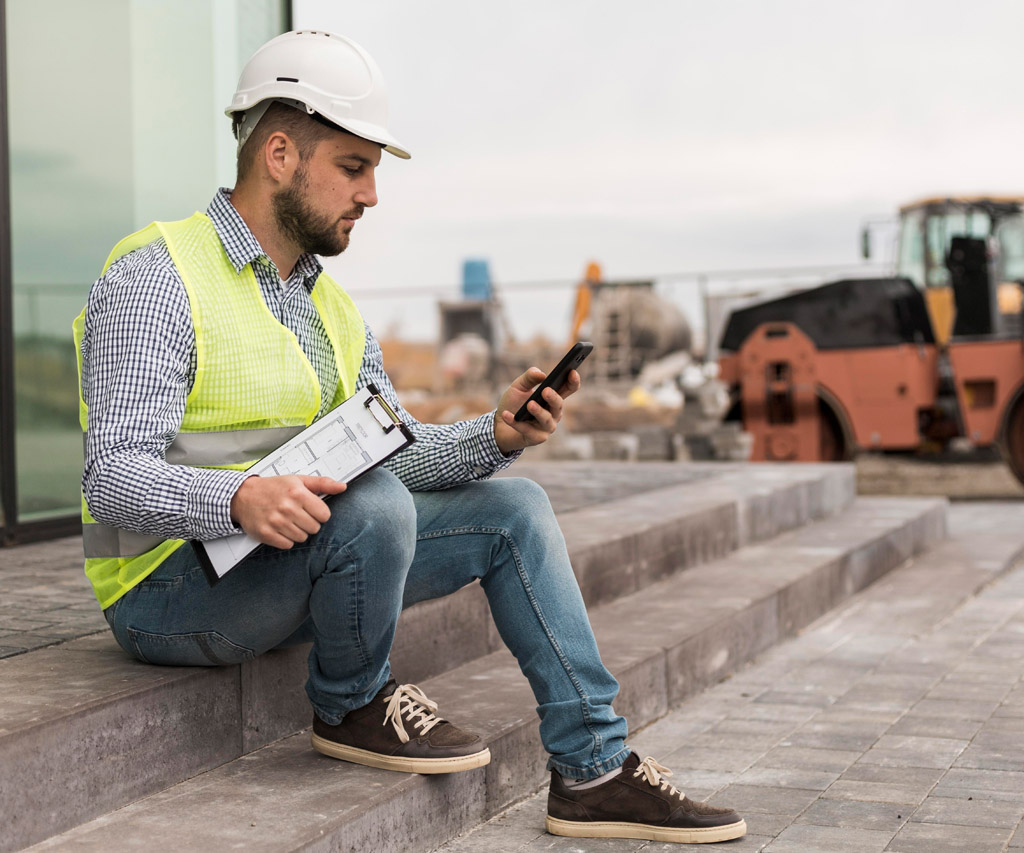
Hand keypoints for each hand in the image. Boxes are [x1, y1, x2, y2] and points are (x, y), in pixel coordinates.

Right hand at [229, 474, 345, 548]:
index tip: (311, 509)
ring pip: (302, 538)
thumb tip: (342, 487)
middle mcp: (287, 508)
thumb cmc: (273, 488)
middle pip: (314, 528)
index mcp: (297, 493)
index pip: (325, 515)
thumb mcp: (298, 481)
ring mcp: (276, 522)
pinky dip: (286, 539)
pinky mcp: (266, 534)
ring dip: (297, 531)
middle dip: (309, 522)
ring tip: (288, 520)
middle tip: (297, 514)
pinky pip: (287, 545)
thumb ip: (323, 484)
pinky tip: (280, 528)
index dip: (319, 513)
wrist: (243, 495)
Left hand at [493, 366, 581, 453]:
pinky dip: (516, 423)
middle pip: (559, 405)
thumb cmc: (513, 404)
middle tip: (546, 390)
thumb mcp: (518, 386)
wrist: (498, 424)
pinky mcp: (536, 438)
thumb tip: (541, 374)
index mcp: (553, 399)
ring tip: (530, 404)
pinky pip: (527, 430)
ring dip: (538, 412)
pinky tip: (507, 415)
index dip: (573, 381)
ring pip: (546, 420)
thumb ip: (529, 377)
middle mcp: (553, 414)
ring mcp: (546, 427)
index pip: (568, 389)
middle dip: (553, 398)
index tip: (572, 372)